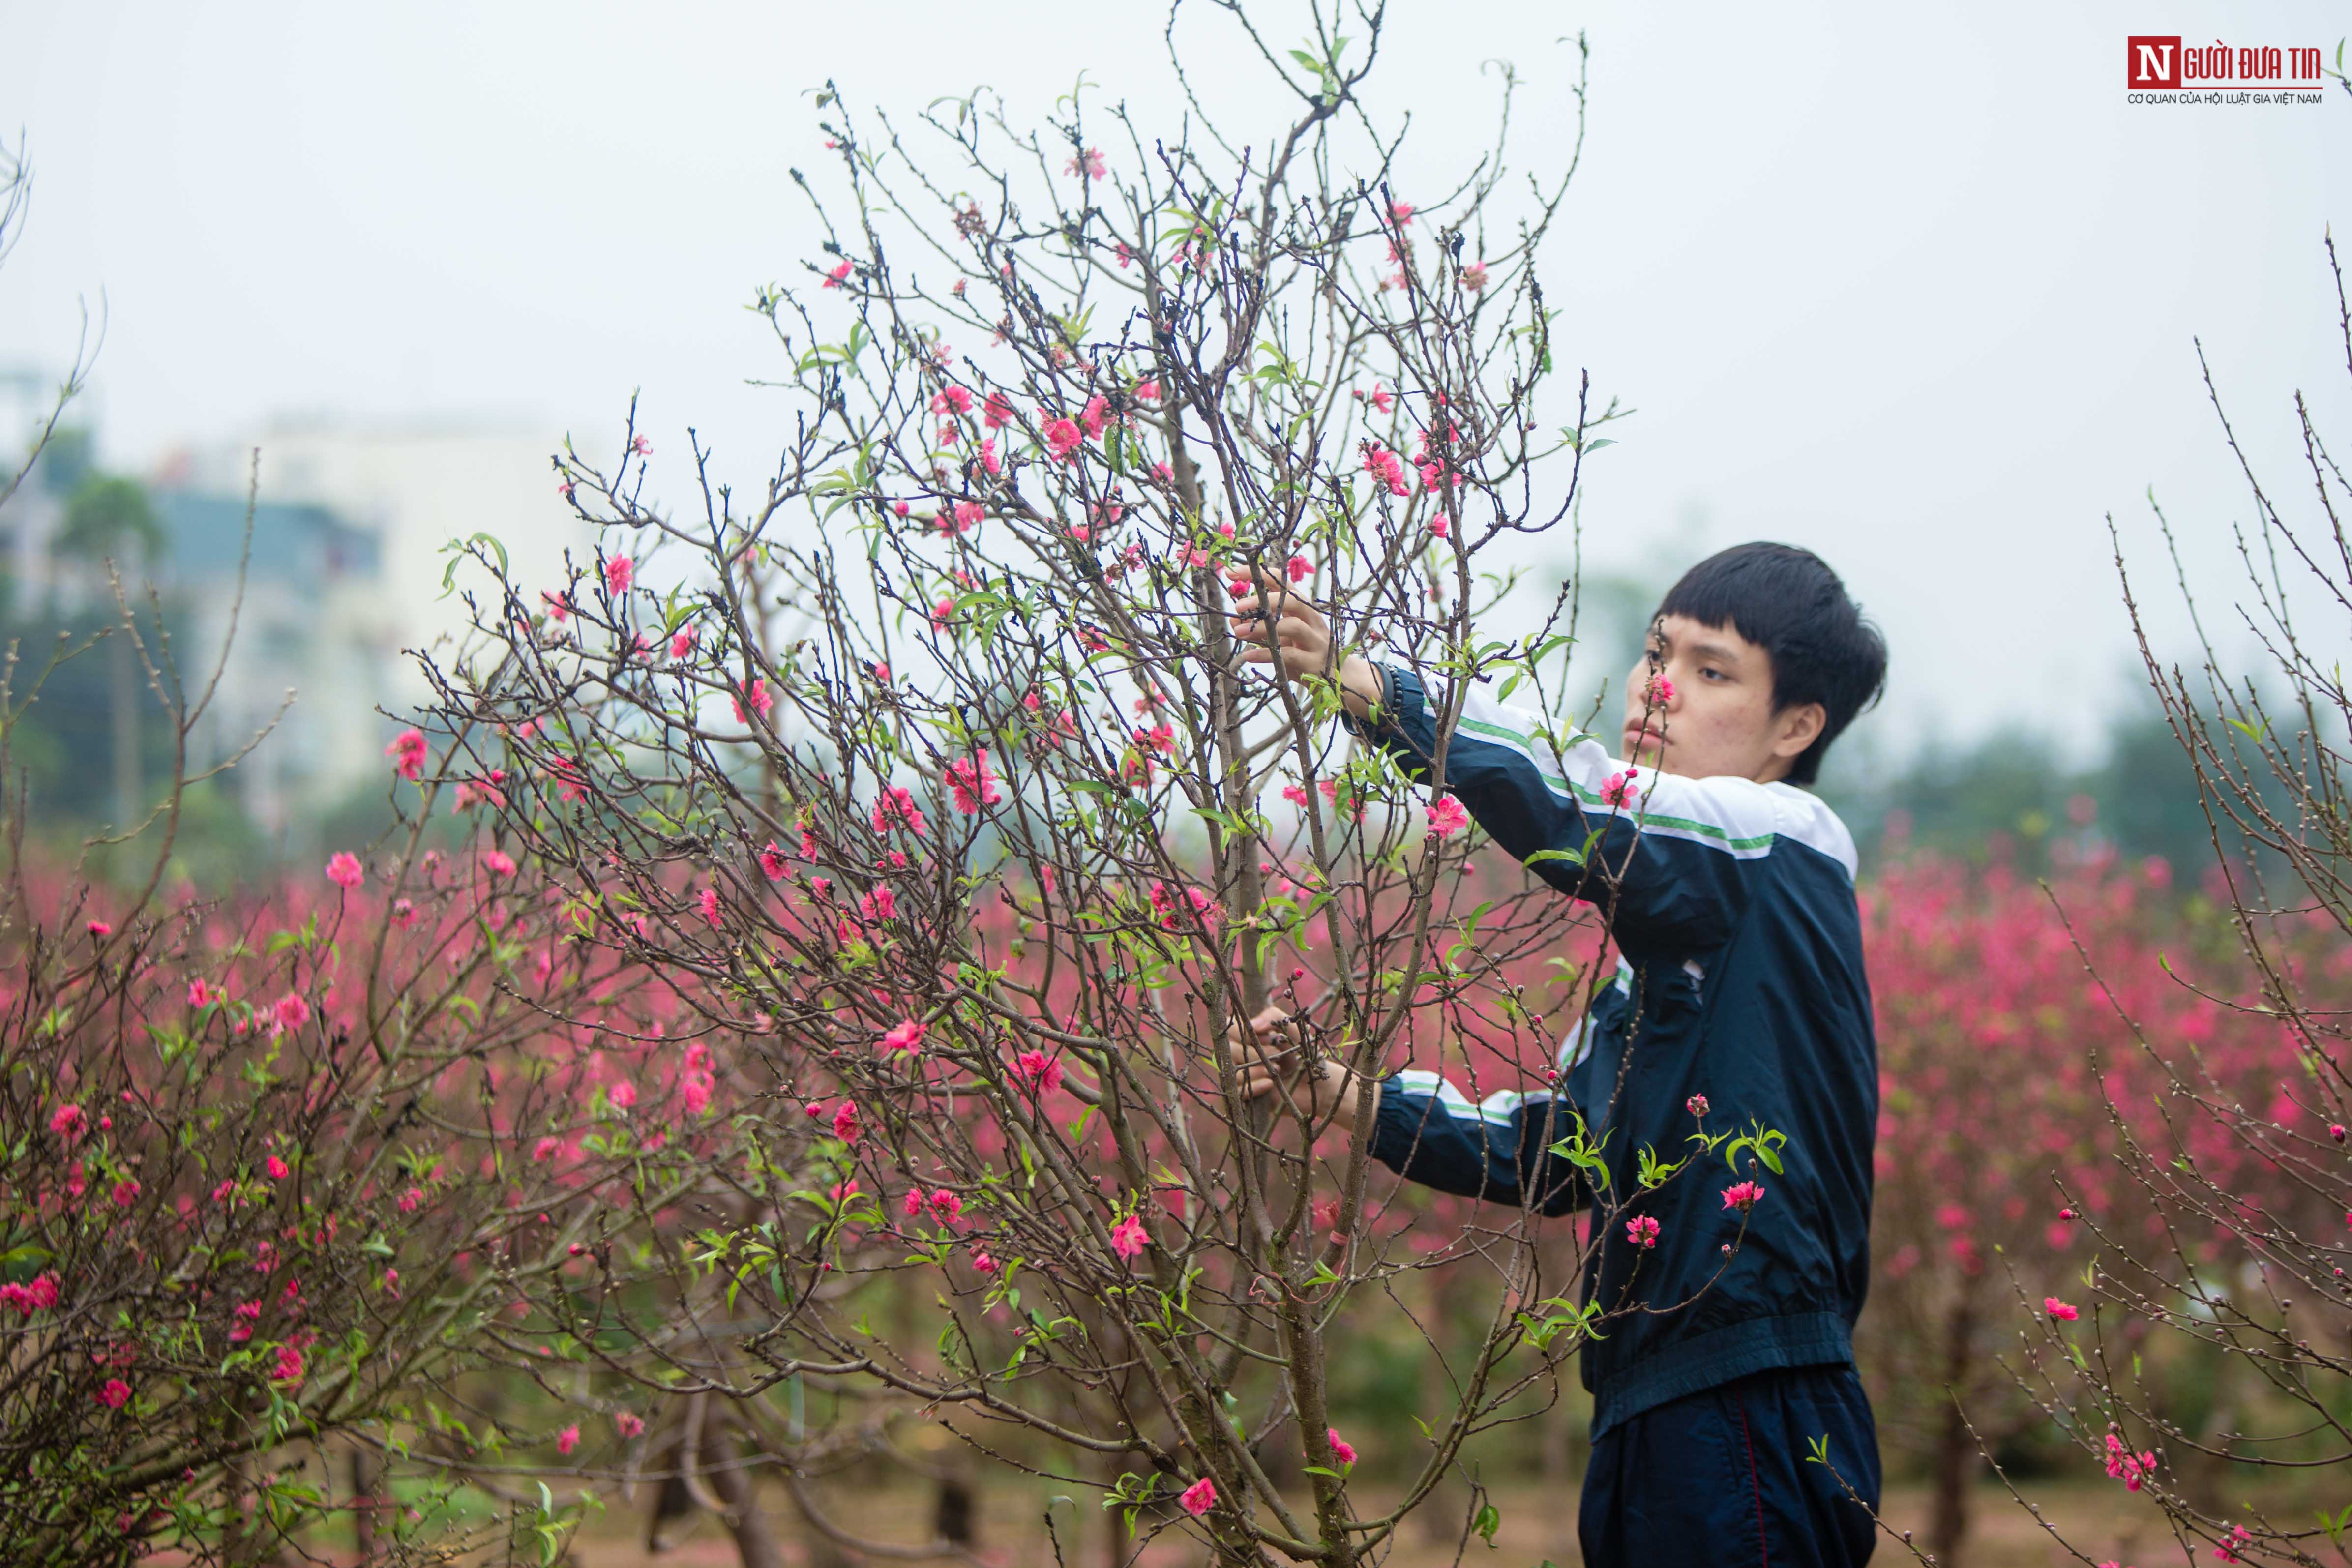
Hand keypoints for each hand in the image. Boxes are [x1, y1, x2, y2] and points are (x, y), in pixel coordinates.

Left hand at [1225, 571, 1383, 717]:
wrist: (1339, 678)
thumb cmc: (1306, 653)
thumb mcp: (1283, 637)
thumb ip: (1261, 627)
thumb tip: (1233, 620)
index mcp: (1303, 608)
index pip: (1282, 583)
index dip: (1259, 575)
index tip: (1232, 573)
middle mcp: (1312, 619)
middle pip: (1292, 600)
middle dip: (1263, 601)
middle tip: (1237, 606)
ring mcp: (1316, 640)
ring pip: (1292, 626)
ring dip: (1261, 628)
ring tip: (1236, 632)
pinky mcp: (1314, 662)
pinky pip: (1290, 655)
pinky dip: (1266, 655)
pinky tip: (1248, 656)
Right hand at [1231, 1006, 1376, 1135]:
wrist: (1318, 1081)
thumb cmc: (1304, 1052)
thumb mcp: (1292, 1028)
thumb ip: (1273, 1016)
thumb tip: (1253, 1025)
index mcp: (1250, 1036)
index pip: (1230, 1028)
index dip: (1243, 1032)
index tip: (1264, 1036)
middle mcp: (1242, 1054)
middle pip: (1230, 1049)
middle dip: (1254, 1052)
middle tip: (1277, 1055)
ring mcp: (1244, 1074)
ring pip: (1233, 1071)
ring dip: (1255, 1069)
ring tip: (1278, 1070)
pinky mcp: (1248, 1094)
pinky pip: (1238, 1091)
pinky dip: (1255, 1086)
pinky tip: (1270, 1084)